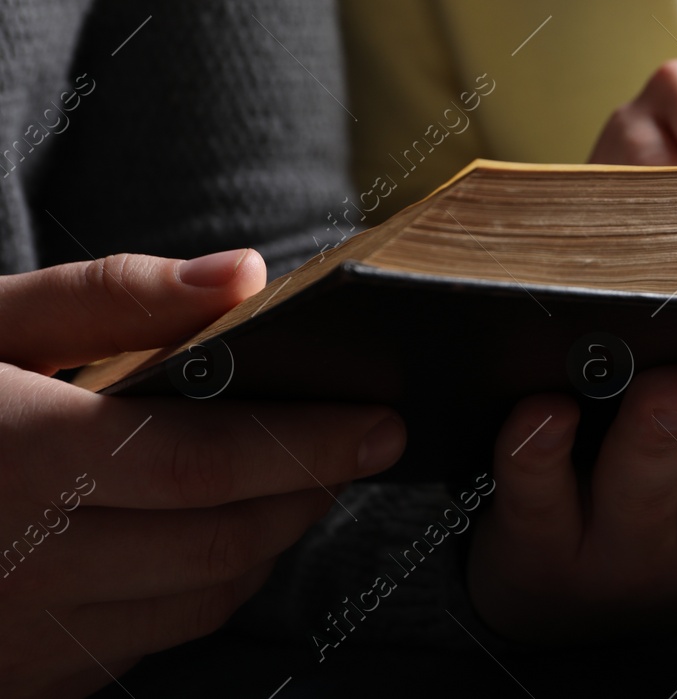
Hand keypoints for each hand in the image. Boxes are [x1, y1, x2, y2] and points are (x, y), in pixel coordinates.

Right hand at [0, 251, 406, 697]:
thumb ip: (109, 299)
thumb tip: (242, 276)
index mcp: (11, 460)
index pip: (203, 465)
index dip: (307, 444)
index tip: (381, 418)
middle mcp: (13, 566)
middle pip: (218, 543)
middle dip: (308, 493)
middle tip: (358, 443)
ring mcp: (12, 640)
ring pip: (196, 602)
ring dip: (267, 542)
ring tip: (295, 478)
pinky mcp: (13, 679)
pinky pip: (144, 642)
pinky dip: (199, 589)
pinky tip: (207, 534)